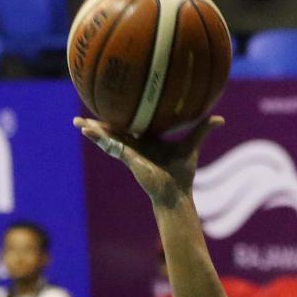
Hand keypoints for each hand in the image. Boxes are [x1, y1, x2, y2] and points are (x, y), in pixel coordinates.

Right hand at [74, 115, 223, 206]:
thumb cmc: (182, 172)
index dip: (122, 116)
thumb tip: (219, 118)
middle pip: (114, 130)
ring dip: (93, 130)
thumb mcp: (191, 145)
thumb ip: (202, 130)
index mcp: (147, 141)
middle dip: (99, 122)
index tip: (112, 103)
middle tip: (84, 112)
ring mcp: (129, 152)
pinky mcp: (128, 158)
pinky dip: (99, 138)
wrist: (176, 192)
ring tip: (77, 121)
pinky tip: (87, 131)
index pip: (131, 125)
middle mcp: (135, 146)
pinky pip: (111, 146)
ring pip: (108, 137)